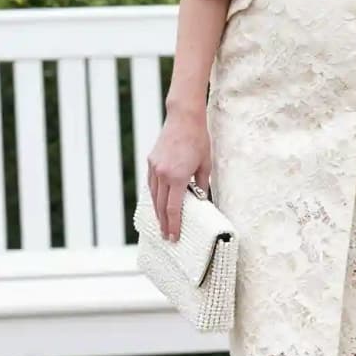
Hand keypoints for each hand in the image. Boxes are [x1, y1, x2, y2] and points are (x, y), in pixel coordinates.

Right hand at [147, 112, 210, 241]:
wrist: (183, 118)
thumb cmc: (198, 140)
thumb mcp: (205, 165)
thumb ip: (202, 185)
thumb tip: (201, 201)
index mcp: (178, 177)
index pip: (174, 208)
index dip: (173, 225)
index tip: (173, 237)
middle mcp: (163, 174)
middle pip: (161, 206)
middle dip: (164, 223)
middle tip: (166, 236)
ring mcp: (154, 168)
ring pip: (153, 196)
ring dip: (157, 211)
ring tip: (162, 223)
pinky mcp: (151, 161)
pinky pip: (151, 184)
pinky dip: (154, 196)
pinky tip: (157, 203)